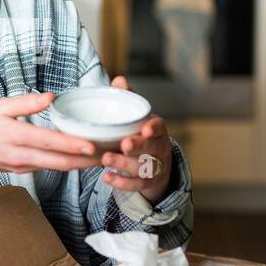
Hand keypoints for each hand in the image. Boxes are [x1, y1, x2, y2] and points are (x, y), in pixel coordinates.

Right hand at [0, 91, 101, 207]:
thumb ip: (24, 103)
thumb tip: (51, 97)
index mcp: (14, 137)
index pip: (49, 142)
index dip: (72, 145)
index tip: (93, 146)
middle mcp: (21, 156)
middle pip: (60, 162)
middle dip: (88, 160)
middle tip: (112, 153)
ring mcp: (23, 166)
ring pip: (58, 167)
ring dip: (82, 163)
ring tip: (106, 155)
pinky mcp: (24, 169)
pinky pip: (51, 167)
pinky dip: (69, 162)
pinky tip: (83, 156)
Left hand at [99, 75, 174, 205]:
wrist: (157, 163)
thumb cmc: (142, 134)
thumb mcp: (138, 117)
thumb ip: (129, 99)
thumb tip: (119, 80)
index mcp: (157, 130)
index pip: (159, 128)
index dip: (154, 128)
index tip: (145, 128)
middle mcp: (158, 148)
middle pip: (151, 148)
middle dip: (138, 146)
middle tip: (124, 144)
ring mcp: (154, 167)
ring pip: (142, 167)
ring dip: (124, 164)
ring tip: (106, 160)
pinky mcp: (146, 183)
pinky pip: (135, 185)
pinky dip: (121, 182)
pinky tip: (106, 178)